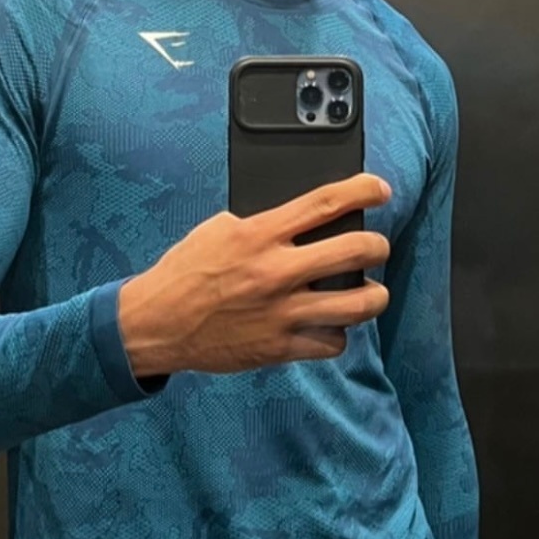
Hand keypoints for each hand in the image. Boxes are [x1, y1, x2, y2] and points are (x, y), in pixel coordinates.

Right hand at [118, 173, 391, 376]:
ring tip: (368, 293)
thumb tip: (300, 219)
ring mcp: (282, 312)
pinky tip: (330, 325)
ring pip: (359, 304)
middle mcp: (277, 272)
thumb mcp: (218, 230)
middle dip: (378, 246)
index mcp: (260, 235)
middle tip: (375, 247)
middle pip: (357, 250)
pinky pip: (333, 343)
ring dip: (373, 296)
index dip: (364, 191)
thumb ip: (262, 223)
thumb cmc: (185, 274)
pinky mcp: (280, 347)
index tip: (380, 191)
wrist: (157, 324)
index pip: (326, 203)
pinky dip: (337, 334)